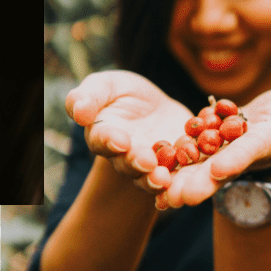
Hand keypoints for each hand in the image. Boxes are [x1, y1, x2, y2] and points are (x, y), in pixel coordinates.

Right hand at [65, 71, 192, 192]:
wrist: (152, 106)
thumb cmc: (120, 92)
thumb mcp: (104, 85)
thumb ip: (86, 97)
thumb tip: (78, 112)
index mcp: (103, 135)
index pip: (103, 140)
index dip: (110, 141)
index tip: (119, 140)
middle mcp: (124, 157)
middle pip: (128, 164)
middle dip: (137, 164)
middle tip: (147, 162)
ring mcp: (151, 166)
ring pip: (152, 178)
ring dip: (157, 181)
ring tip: (165, 179)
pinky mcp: (177, 167)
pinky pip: (180, 178)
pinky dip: (184, 183)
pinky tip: (192, 185)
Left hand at [156, 88, 270, 209]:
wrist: (270, 121)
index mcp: (263, 143)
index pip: (247, 152)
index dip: (234, 161)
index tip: (218, 170)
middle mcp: (237, 155)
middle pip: (217, 171)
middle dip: (199, 184)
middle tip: (179, 198)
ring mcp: (219, 154)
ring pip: (197, 169)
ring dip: (180, 183)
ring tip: (162, 196)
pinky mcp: (203, 149)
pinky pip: (184, 158)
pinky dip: (170, 170)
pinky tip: (150, 181)